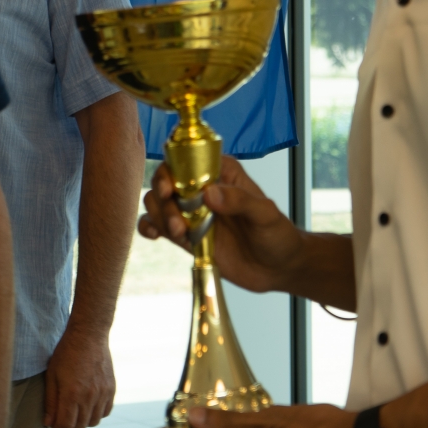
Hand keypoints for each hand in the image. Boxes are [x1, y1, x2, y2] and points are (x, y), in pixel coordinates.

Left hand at [44, 326, 115, 427]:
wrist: (89, 335)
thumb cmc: (66, 353)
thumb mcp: (52, 375)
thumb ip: (50, 401)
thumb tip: (49, 422)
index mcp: (72, 393)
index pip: (65, 424)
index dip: (57, 425)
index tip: (54, 419)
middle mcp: (89, 396)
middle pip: (79, 426)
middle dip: (69, 424)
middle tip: (64, 413)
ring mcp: (102, 393)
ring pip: (93, 421)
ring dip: (83, 420)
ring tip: (76, 409)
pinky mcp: (111, 389)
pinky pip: (106, 412)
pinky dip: (97, 413)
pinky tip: (89, 404)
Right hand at [138, 155, 306, 293]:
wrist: (278, 268)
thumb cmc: (278, 234)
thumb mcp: (265, 214)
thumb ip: (240, 201)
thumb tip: (209, 194)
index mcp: (221, 172)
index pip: (186, 159)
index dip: (170, 171)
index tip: (169, 190)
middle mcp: (202, 188)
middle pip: (164, 181)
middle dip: (163, 201)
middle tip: (179, 225)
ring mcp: (192, 212)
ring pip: (157, 203)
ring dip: (159, 217)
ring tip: (179, 235)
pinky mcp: (186, 235)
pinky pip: (157, 225)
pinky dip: (149, 228)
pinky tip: (155, 235)